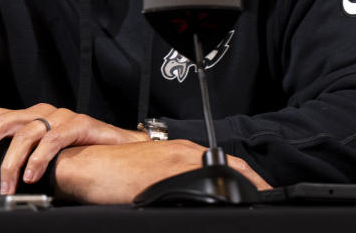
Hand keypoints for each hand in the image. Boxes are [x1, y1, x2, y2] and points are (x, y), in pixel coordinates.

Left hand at [0, 103, 147, 193]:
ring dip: (10, 163)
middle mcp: (40, 112)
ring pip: (24, 133)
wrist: (118, 150)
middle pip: (1, 121)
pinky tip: (32, 177)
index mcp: (28, 116)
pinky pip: (52, 140)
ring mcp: (59, 116)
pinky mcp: (78, 124)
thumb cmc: (76, 155)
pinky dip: (39, 160)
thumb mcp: (40, 154)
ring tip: (6, 187)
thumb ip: (18, 156)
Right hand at [53, 140, 271, 203]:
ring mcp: (175, 162)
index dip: (249, 179)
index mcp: (180, 151)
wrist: (85, 166)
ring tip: (258, 200)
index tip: (264, 193)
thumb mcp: (149, 174)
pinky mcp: (164, 175)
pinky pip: (200, 184)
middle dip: (254, 184)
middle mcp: (182, 152)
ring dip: (243, 187)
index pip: (226, 164)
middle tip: (269, 197)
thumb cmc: (111, 171)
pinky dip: (219, 192)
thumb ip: (172, 180)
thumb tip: (190, 197)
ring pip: (222, 173)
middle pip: (232, 167)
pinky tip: (227, 204)